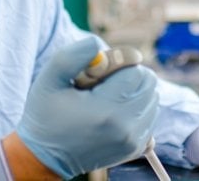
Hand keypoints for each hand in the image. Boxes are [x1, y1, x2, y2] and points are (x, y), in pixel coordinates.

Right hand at [17, 37, 159, 178]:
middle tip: (102, 85)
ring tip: (104, 101)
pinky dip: (136, 109)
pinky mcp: (135, 148)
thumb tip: (98, 43)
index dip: (118, 65)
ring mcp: (133, 141)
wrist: (46, 156)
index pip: (136, 72)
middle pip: (149, 84)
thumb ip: (72, 55)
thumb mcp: (50, 79)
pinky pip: (150, 116)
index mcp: (106, 111)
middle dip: (129, 76)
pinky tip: (112, 114)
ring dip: (133, 92)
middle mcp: (126, 128)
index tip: (97, 74)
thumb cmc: (46, 113)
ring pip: (152, 99)